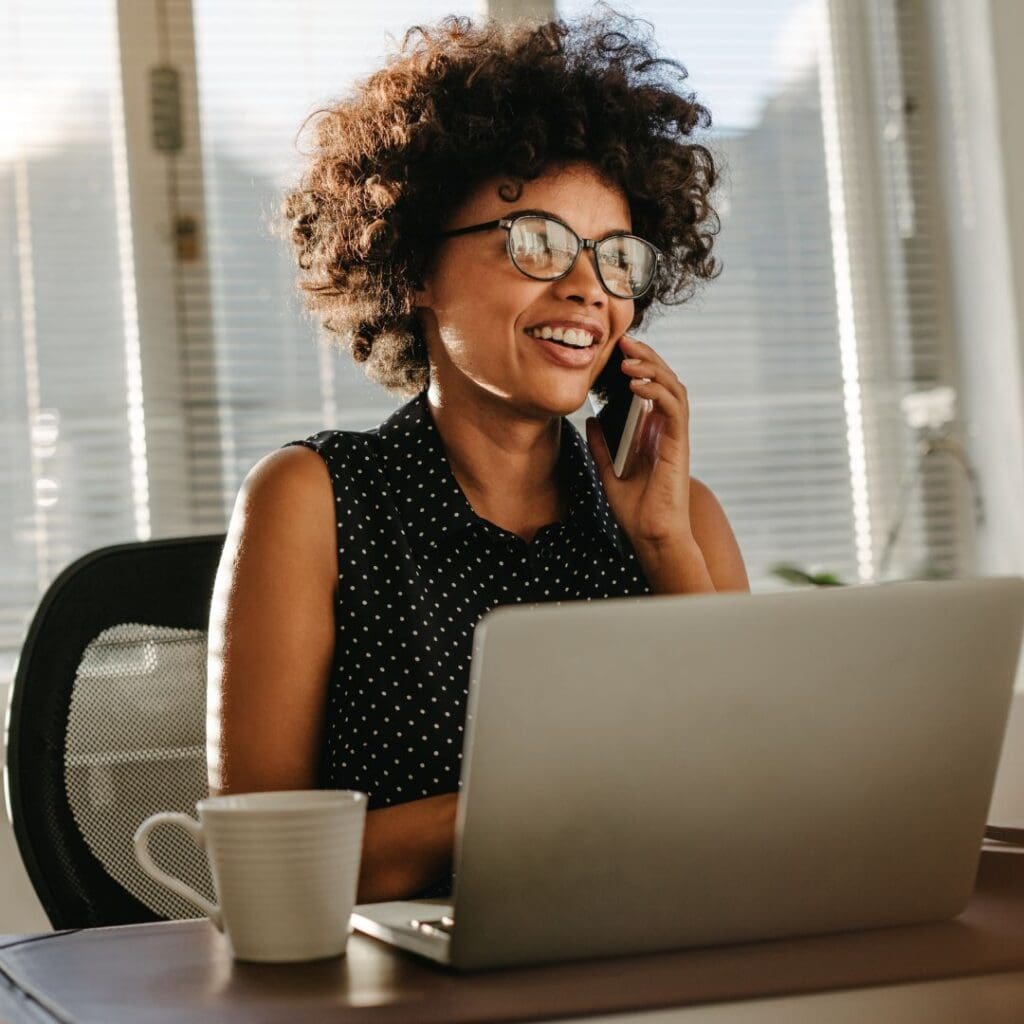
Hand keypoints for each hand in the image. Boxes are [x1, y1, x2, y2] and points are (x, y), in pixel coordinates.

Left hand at [585, 334, 693, 551]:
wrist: (651, 536)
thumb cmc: (635, 510)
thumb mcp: (609, 471)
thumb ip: (602, 446)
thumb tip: (591, 419)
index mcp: (653, 433)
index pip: (651, 388)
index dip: (639, 365)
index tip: (617, 350)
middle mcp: (667, 430)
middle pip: (665, 380)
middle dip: (646, 357)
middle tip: (624, 341)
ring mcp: (675, 436)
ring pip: (673, 388)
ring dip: (652, 368)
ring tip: (629, 358)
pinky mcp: (679, 445)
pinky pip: (673, 409)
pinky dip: (657, 391)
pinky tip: (636, 385)